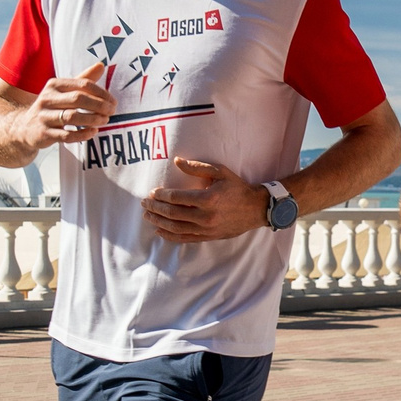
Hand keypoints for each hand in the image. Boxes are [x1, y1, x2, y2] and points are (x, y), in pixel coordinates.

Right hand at [22, 62, 111, 149]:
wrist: (25, 127)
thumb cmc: (52, 106)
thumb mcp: (64, 90)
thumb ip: (83, 79)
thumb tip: (101, 65)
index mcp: (54, 85)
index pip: (82, 84)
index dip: (101, 93)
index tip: (113, 102)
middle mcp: (47, 99)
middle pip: (78, 99)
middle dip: (99, 105)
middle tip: (112, 111)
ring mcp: (44, 116)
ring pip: (71, 117)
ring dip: (92, 119)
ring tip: (105, 121)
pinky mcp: (44, 134)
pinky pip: (66, 135)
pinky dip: (82, 134)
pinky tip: (93, 132)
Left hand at [142, 157, 269, 241]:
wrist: (256, 209)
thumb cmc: (237, 188)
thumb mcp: (220, 172)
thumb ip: (197, 168)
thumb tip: (176, 161)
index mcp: (208, 199)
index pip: (176, 198)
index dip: (161, 195)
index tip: (152, 192)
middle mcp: (206, 216)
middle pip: (172, 214)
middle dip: (156, 208)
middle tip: (144, 204)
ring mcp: (207, 229)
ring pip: (176, 228)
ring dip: (159, 222)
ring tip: (148, 216)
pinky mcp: (208, 237)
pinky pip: (185, 238)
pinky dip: (170, 236)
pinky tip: (160, 230)